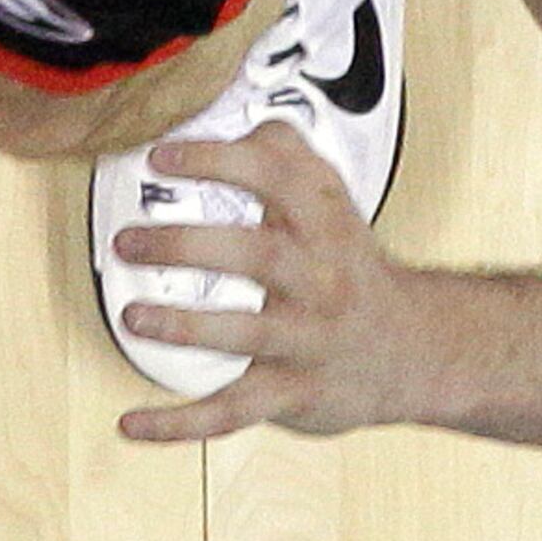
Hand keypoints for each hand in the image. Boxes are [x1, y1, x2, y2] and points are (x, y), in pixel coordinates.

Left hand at [108, 120, 437, 443]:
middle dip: (189, 245)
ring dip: (186, 326)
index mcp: (321, 220)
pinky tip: (131, 423)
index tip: (160, 156)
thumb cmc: (348, 262)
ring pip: (248, 335)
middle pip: (259, 255)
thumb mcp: (329, 196)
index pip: (274, 176)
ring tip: (132, 314)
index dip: (216, 160)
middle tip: (127, 239)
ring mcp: (308, 340)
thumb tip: (229, 116)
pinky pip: (234, 412)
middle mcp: (319, 278)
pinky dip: (181, 424)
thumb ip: (282, 150)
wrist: (414, 348)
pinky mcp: (294, 394)